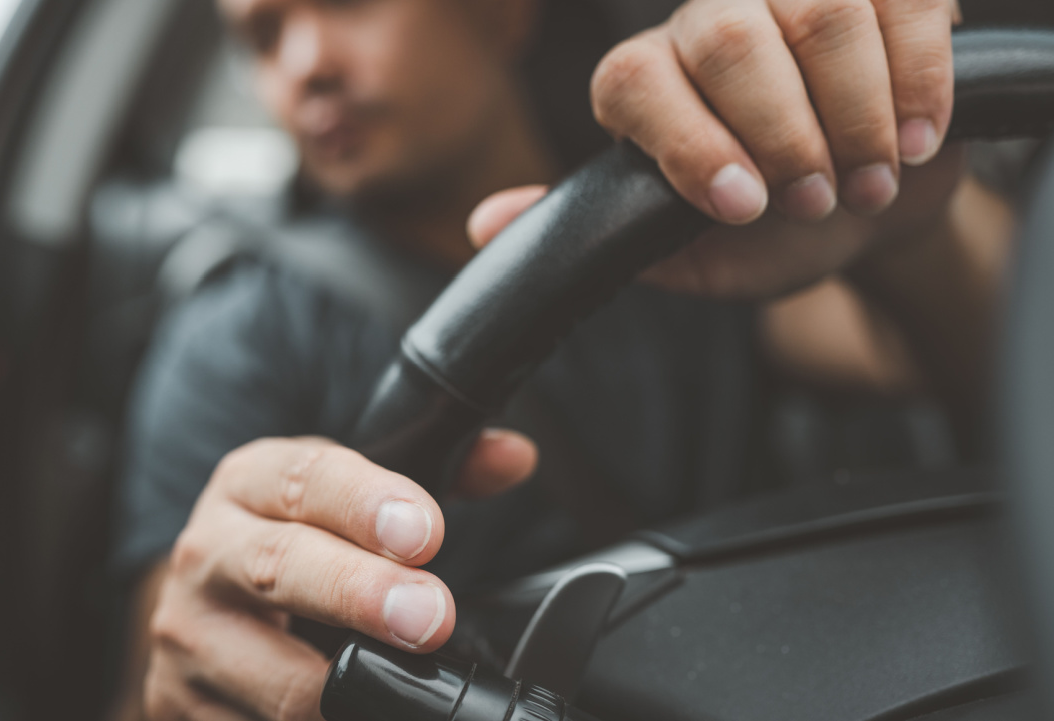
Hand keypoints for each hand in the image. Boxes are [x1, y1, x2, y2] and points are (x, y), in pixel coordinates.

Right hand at [142, 433, 535, 720]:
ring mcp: (193, 637)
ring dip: (341, 687)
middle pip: (278, 567)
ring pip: (272, 673)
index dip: (367, 504)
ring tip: (402, 689)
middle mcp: (208, 553)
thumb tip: (512, 458)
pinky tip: (361, 714)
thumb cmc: (295, 537)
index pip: (303, 480)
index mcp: (250, 484)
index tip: (424, 531)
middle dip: (358, 594)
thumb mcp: (350, 490)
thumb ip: (438, 469)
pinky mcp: (186, 705)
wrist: (206, 601)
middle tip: (430, 614)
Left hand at [472, 0, 964, 299]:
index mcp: (645, 85)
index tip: (745, 208)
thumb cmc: (769, 237)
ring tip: (872, 183)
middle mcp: (705, 24)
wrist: (869, 214)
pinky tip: (922, 135)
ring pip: (816, 11)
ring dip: (857, 113)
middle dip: (783, 132)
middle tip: (818, 201)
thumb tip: (483, 223)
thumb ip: (601, 234)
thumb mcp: (682, 253)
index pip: (634, 79)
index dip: (689, 142)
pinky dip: (919, 75)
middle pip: (723, 37)